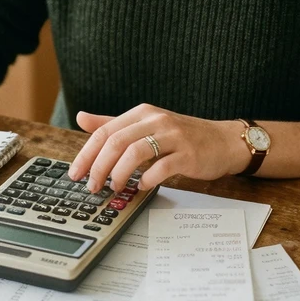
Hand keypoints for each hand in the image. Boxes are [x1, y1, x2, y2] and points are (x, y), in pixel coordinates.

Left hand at [68, 104, 249, 192]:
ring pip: (136, 152)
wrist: (223, 141)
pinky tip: (142, 186)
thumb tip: (81, 118)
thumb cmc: (182, 137)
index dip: (87, 154)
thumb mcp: (146, 125)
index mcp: (142, 113)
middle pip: (117, 142)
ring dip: (119, 174)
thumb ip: (113, 123)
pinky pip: (162, 167)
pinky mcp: (188, 154)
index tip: (76, 174)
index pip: (105, 131)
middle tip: (92, 186)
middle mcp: (156, 120)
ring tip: (115, 187)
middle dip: (99, 167)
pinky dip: (147, 179)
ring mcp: (173, 136)